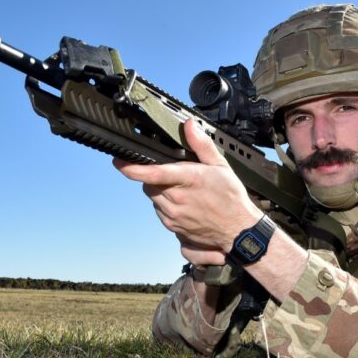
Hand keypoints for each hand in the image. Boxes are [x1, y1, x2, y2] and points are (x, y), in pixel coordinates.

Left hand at [113, 118, 263, 265]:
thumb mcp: (221, 166)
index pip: (154, 173)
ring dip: (159, 190)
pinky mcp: (172, 227)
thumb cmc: (231, 199)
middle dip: (154, 175)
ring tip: (182, 189)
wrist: (238, 231)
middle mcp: (177, 200)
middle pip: (148, 183)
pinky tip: (183, 202)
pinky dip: (165, 204)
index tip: (119, 162)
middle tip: (174, 174)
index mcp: (188, 181)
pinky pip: (159, 210)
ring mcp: (173, 215)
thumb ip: (202, 145)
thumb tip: (190, 125)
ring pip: (152, 197)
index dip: (133, 168)